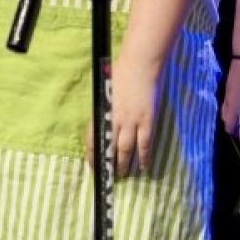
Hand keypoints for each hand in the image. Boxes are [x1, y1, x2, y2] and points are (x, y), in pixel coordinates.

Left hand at [89, 58, 159, 177]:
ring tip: (123, 175)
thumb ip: (103, 109)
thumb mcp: (104, 92)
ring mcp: (132, 121)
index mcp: (101, 111)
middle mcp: (114, 119)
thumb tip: (100, 125)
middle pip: (110, 147)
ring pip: (126, 149)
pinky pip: (145, 143)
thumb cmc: (120, 73)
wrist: (140, 64)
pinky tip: (144, 166)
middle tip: (108, 175)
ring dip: (124, 164)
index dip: (92, 154)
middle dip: (108, 163)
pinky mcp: (147, 120)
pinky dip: (144, 156)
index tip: (92, 165)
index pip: (93, 138)